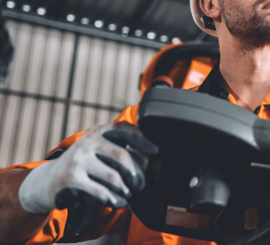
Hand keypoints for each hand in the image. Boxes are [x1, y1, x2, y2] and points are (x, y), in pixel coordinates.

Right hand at [18, 122, 158, 213]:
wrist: (49, 180)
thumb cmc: (86, 165)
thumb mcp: (101, 150)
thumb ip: (122, 150)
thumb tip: (154, 162)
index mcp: (100, 131)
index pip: (125, 130)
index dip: (143, 140)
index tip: (156, 152)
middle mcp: (89, 142)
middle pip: (123, 157)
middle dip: (137, 174)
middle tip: (141, 185)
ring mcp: (78, 159)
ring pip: (113, 178)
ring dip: (125, 191)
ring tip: (128, 196)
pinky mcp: (71, 179)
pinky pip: (100, 192)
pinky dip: (113, 200)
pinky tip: (117, 203)